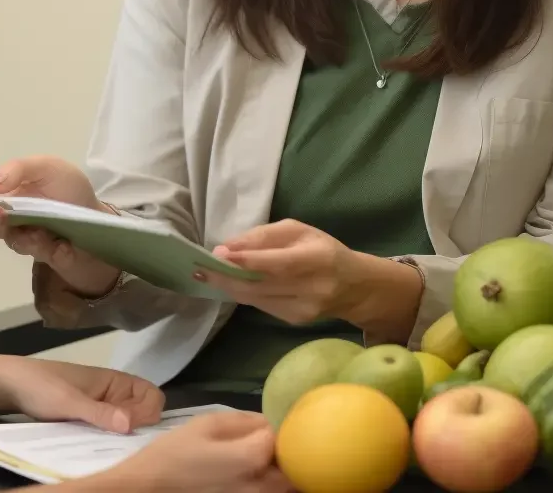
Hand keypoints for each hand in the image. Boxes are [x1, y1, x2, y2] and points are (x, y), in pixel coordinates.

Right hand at [0, 155, 120, 296]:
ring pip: (7, 238)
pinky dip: (45, 245)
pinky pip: (42, 252)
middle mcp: (10, 222)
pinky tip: (53, 240)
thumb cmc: (69, 192)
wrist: (100, 219)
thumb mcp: (49, 167)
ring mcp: (28, 239)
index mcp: (5, 198)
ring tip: (5, 213)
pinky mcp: (50, 254)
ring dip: (2, 226)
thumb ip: (21, 169)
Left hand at [0, 357, 164, 433]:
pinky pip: (107, 431)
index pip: (152, 395)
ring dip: (120, 436)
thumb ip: (100, 413)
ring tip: (105, 447)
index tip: (130, 428)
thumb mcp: (70, 401)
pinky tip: (95, 449)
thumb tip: (131, 425)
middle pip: (143, 413)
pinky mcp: (88, 421)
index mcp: (115, 381)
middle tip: (116, 441)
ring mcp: (101, 408)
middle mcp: (113, 394)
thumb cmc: (43, 386)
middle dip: (137, 428)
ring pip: (125, 425)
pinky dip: (106, 440)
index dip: (147, 412)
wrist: (11, 386)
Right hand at [109, 411, 291, 492]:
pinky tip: (245, 472)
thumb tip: (268, 419)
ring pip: (281, 486)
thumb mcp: (205, 424)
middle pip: (289, 467)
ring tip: (256, 456)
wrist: (148, 490)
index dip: (276, 426)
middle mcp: (259, 487)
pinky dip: (262, 483)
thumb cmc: (175, 454)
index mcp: (251, 457)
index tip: (264, 422)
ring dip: (275, 470)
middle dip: (282, 451)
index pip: (282, 437)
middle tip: (265, 440)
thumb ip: (242, 421)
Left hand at [195, 218, 365, 324]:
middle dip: (226, 276)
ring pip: (256, 298)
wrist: (354, 287)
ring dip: (228, 286)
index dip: (247, 260)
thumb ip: (264, 237)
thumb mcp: (298, 231)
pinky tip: (229, 284)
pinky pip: (260, 305)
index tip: (218, 254)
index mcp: (316, 259)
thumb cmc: (323, 249)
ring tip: (204, 274)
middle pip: (261, 284)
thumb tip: (229, 246)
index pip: (278, 263)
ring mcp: (303, 309)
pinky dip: (242, 294)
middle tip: (198, 268)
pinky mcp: (294, 321)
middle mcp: (311, 288)